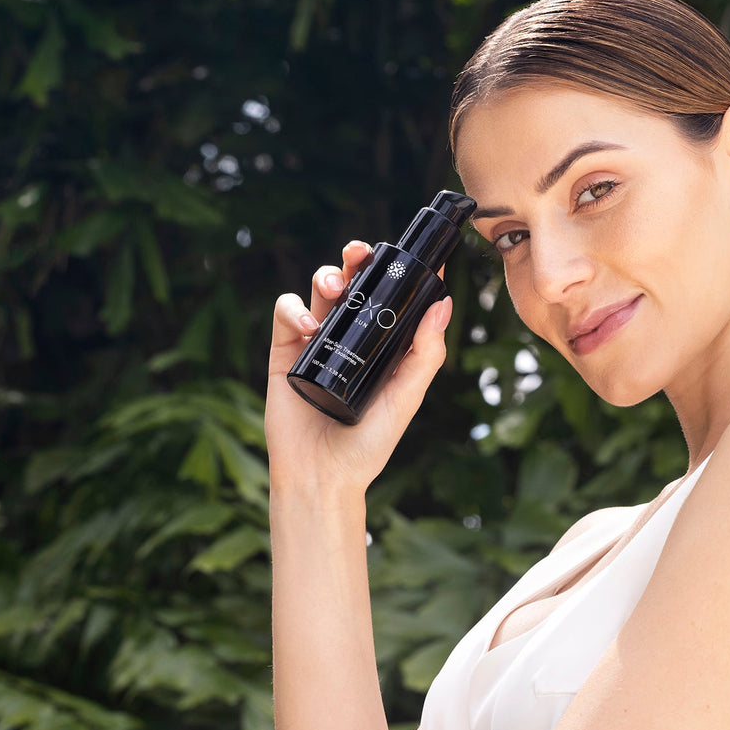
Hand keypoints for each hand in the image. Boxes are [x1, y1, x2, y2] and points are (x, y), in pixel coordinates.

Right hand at [265, 240, 452, 497]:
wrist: (322, 476)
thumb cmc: (368, 445)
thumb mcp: (406, 399)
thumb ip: (425, 355)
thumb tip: (443, 304)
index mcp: (382, 344)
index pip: (391, 297)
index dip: (400, 272)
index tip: (416, 254)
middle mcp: (350, 336)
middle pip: (354, 281)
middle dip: (357, 258)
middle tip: (361, 252)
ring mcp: (317, 341)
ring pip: (319, 288)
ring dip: (327, 275)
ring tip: (335, 288)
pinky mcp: (285, 352)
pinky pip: (286, 313)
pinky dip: (294, 310)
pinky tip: (308, 328)